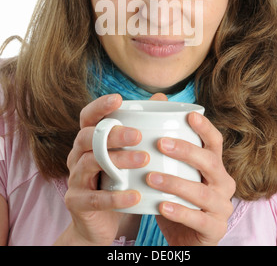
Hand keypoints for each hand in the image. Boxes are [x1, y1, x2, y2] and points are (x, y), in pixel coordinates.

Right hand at [55, 93, 148, 245]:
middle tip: (138, 135)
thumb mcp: (126, 153)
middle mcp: (77, 155)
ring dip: (118, 160)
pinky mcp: (77, 202)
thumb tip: (160, 97)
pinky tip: (135, 195)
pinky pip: (95, 198)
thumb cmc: (117, 180)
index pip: (88, 117)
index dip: (100, 106)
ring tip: (143, 160)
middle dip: (113, 134)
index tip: (118, 99)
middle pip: (88, 137)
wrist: (101, 222)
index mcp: (88, 140)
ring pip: (90, 163)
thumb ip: (141, 126)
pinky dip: (116, 197)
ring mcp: (74, 178)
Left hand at [146, 108, 235, 245]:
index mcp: (214, 165)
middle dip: (186, 151)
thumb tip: (157, 98)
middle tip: (160, 143)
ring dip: (175, 183)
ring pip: (202, 193)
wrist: (184, 237)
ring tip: (151, 178)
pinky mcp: (215, 229)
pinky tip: (161, 205)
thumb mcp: (172, 169)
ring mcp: (222, 207)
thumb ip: (166, 139)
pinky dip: (179, 212)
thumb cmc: (177, 196)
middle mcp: (223, 183)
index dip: (205, 128)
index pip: (214, 142)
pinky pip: (198, 220)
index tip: (189, 115)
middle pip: (210, 162)